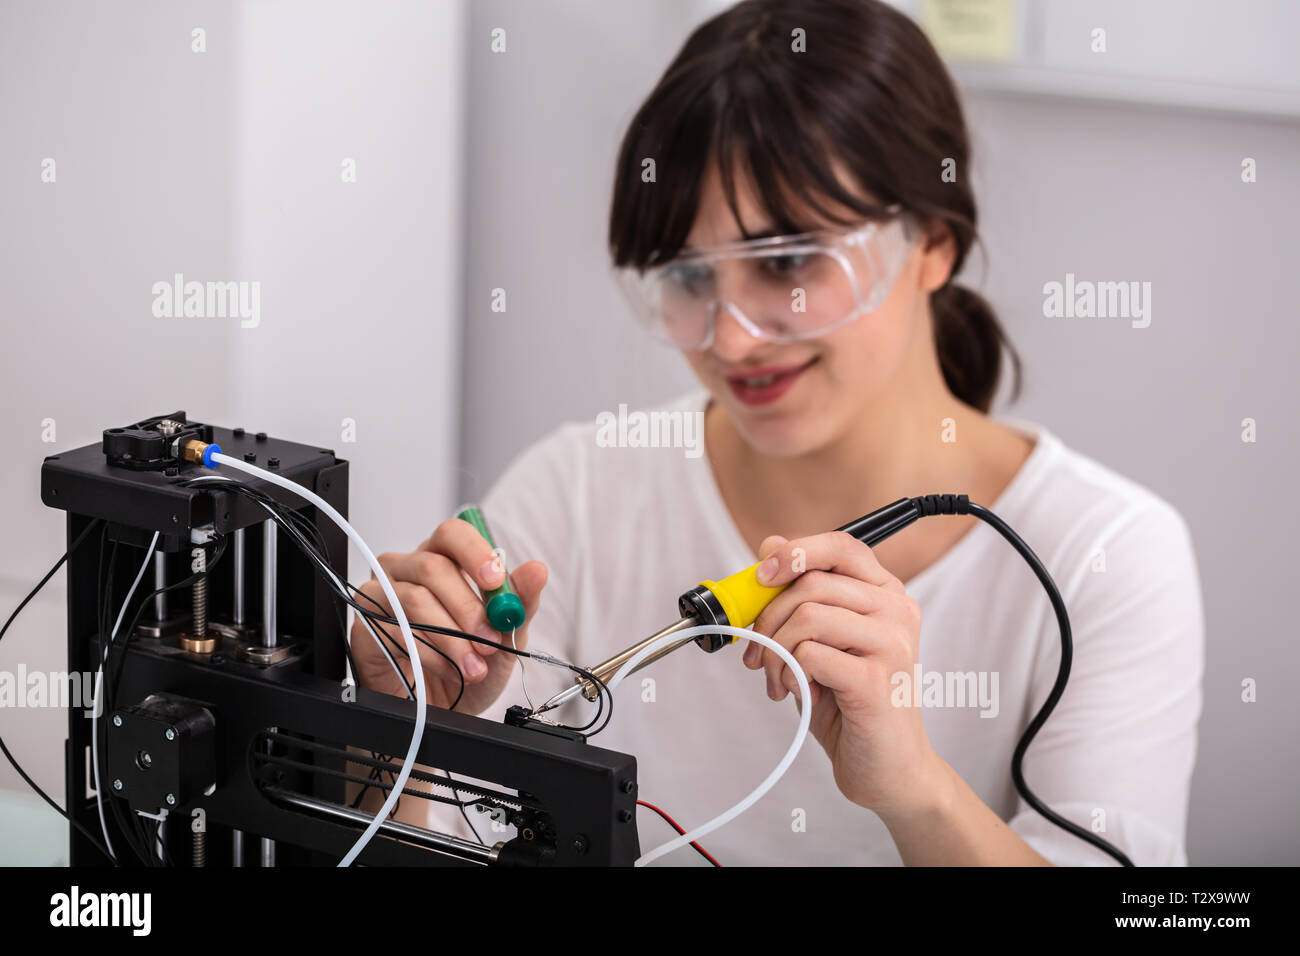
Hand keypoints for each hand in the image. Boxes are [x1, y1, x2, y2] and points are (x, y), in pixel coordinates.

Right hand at [350, 517, 546, 714]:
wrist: (442, 710)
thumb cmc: (469, 665)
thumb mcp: (506, 635)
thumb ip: (520, 602)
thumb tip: (537, 569)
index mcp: (442, 559)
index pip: (453, 534)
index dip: (474, 552)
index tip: (495, 580)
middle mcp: (407, 570)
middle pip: (432, 566)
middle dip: (468, 607)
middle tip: (490, 639)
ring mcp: (381, 595)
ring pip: (414, 599)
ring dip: (452, 638)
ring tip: (474, 666)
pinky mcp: (364, 626)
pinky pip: (395, 630)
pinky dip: (430, 654)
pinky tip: (448, 671)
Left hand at [742, 531, 942, 815]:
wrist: (888, 770)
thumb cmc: (851, 705)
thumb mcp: (820, 642)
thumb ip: (801, 596)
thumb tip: (770, 545)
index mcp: (886, 595)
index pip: (841, 546)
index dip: (795, 552)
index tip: (761, 577)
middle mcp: (897, 611)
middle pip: (813, 582)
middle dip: (768, 618)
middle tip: (758, 654)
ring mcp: (892, 644)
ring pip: (808, 616)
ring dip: (776, 651)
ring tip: (780, 680)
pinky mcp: (878, 681)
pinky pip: (810, 655)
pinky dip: (791, 674)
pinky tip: (801, 695)